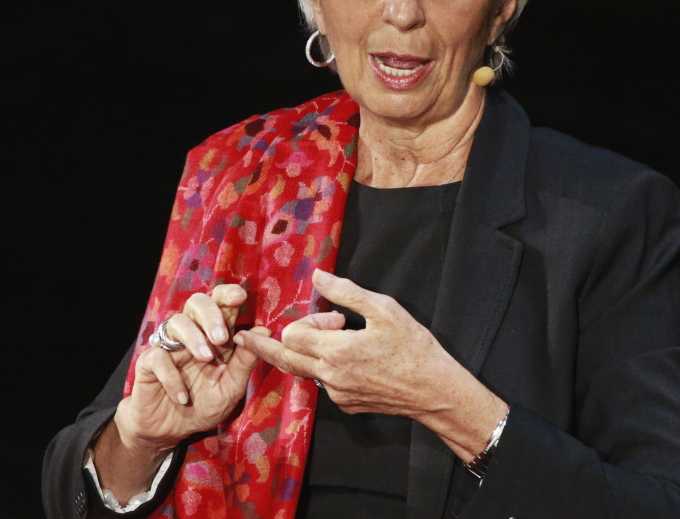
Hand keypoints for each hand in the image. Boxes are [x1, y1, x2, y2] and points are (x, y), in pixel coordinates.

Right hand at [94, 284, 268, 495]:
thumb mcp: (231, 387)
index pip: (220, 303)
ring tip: (205, 358)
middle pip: (196, 302)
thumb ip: (245, 361)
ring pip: (176, 322)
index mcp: (214, 335)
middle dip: (211, 315)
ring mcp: (169, 346)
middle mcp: (192, 333)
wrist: (172, 430)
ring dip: (193, 337)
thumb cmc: (204, 405)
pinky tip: (182, 396)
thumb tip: (264, 331)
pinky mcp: (148, 363)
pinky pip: (157, 357)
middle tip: (221, 338)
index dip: (228, 295)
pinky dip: (171, 376)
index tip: (239, 298)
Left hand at [235, 269, 506, 461]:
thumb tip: (318, 274)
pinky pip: (325, 383)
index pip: (292, 335)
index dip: (309, 320)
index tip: (335, 318)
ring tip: (338, 339)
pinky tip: (357, 361)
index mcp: (336, 351)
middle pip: (284, 358)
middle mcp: (330, 376)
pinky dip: (329, 369)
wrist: (435, 391)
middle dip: (265, 345)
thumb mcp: (384, 309)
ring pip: (305, 370)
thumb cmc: (414, 347)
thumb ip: (346, 292)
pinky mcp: (347, 405)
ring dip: (309, 353)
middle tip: (244, 337)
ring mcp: (337, 394)